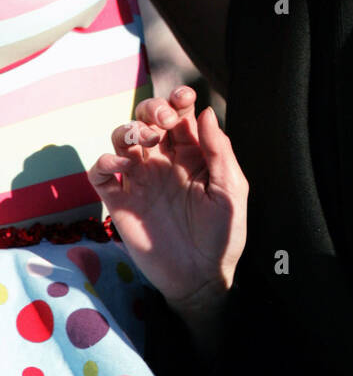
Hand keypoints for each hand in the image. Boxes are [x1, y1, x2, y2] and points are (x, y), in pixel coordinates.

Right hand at [92, 87, 247, 316]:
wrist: (201, 278)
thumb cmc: (223, 234)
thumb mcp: (230, 191)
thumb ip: (219, 152)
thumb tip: (205, 111)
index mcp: (192, 154)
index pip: (180, 115)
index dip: (178, 99)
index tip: (184, 97)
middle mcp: (163, 161)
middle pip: (147, 119)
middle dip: (151, 109)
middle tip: (164, 120)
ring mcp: (140, 179)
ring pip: (121, 139)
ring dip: (128, 129)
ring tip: (145, 140)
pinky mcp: (119, 201)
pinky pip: (100, 172)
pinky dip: (104, 161)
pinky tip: (122, 165)